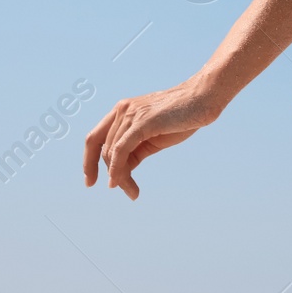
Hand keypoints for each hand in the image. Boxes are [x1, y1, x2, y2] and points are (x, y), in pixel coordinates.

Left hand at [82, 80, 219, 199]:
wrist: (203, 99)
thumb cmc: (182, 117)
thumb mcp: (153, 137)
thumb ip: (135, 150)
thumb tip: (120, 172)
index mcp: (123, 111)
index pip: (94, 138)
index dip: (88, 161)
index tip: (90, 182)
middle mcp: (122, 110)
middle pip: (104, 150)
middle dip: (112, 175)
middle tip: (130, 193)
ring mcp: (131, 114)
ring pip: (112, 153)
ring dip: (119, 178)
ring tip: (133, 193)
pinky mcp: (143, 122)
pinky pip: (121, 150)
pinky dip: (117, 169)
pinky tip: (119, 183)